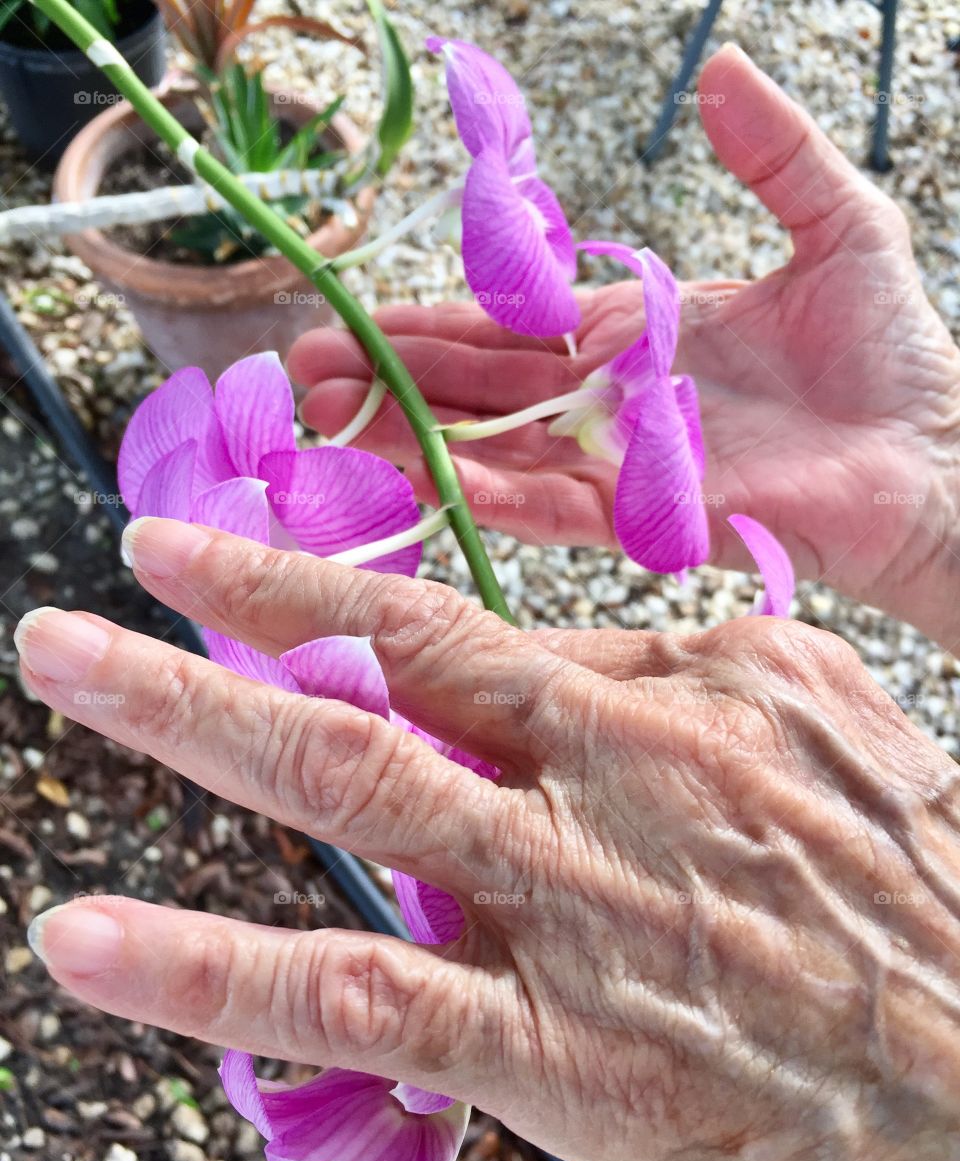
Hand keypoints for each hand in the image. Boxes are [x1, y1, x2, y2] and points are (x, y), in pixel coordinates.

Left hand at [19, 520, 959, 1160]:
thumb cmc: (920, 898)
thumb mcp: (818, 737)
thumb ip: (680, 691)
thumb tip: (568, 673)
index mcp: (668, 700)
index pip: (451, 626)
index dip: (315, 587)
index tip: (203, 557)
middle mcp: (607, 781)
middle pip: (383, 677)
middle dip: (220, 625)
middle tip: (85, 598)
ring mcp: (578, 910)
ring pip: (356, 798)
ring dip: (190, 726)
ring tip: (61, 677)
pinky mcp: (570, 1054)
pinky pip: (368, 1001)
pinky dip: (219, 970)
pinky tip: (94, 948)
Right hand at [288, 44, 959, 649]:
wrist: (933, 458)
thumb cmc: (893, 356)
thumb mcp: (836, 223)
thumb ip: (774, 152)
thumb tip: (723, 67)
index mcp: (630, 333)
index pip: (504, 325)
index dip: (423, 324)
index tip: (347, 322)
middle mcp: (607, 401)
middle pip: (476, 389)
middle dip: (386, 380)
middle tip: (301, 374)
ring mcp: (619, 462)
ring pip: (494, 447)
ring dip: (412, 436)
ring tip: (329, 423)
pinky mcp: (647, 516)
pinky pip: (553, 504)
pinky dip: (490, 491)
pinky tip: (428, 475)